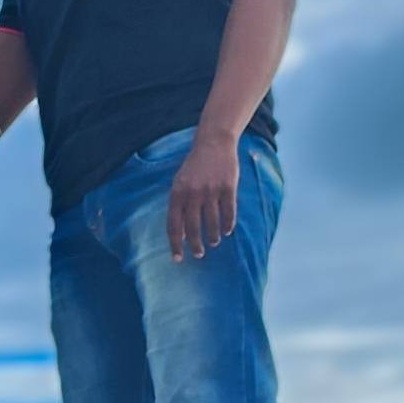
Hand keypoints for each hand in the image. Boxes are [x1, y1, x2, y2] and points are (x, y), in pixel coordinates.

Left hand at [166, 135, 238, 259]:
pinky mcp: (228, 188)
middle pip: (194, 228)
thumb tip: (181, 235)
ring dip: (213, 236)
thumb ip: (179, 207)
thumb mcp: (180, 184)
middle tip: (199, 254)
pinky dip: (228, 225)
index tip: (178, 259)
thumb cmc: (194, 167)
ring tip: (214, 242)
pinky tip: (227, 231)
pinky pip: (229, 213)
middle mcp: (193, 193)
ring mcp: (211, 191)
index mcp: (177, 193)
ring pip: (213, 223)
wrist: (213, 144)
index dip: (175, 244)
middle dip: (196, 245)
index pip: (174, 225)